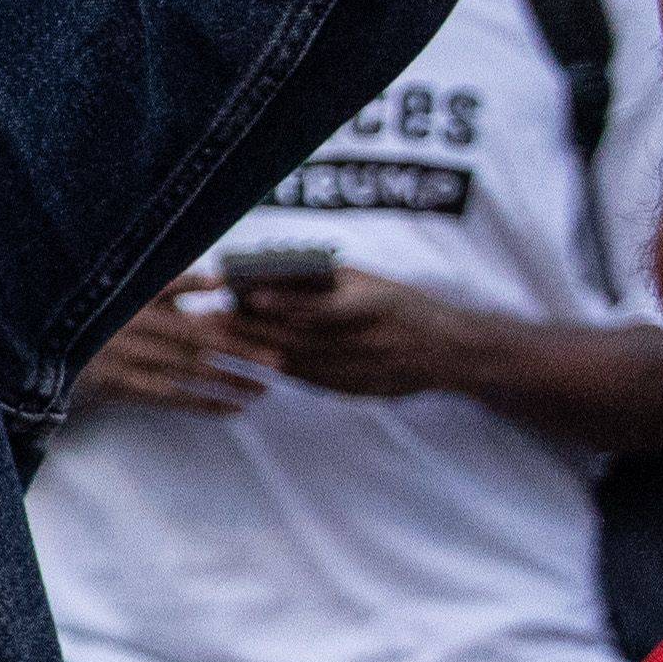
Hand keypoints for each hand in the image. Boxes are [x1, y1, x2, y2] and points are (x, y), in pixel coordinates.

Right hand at [76, 273, 281, 416]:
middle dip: (240, 356)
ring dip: (228, 383)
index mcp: (139, 305)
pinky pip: (168, 400)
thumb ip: (175, 285)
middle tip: (278, 363)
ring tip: (262, 389)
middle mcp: (132, 333)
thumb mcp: (133, 291)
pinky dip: (202, 404)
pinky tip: (232, 408)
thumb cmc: (99, 312)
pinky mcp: (119, 388)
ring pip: (186, 375)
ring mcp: (125, 363)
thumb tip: (220, 281)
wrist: (48, 346)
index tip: (270, 335)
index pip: (197, 318)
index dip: (235, 329)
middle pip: (197, 347)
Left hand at [227, 266, 494, 399]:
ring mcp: (360, 371)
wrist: (451, 354)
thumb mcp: (374, 283)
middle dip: (252, 328)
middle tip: (212, 316)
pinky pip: (306, 379)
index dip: (284, 303)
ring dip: (255, 348)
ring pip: (297, 361)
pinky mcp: (353, 391)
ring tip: (219, 335)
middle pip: (299, 337)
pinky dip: (276, 365)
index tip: (248, 295)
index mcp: (375, 307)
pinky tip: (250, 355)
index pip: (322, 307)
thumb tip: (271, 270)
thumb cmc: (406, 306)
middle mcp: (366, 342)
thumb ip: (328, 280)